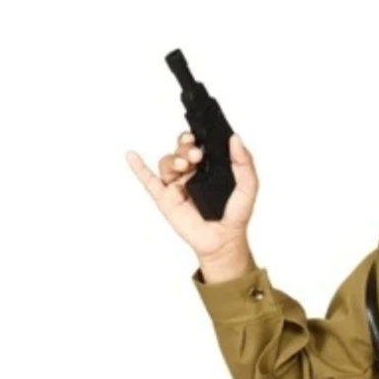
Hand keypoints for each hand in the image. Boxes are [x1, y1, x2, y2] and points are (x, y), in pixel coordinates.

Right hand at [124, 130, 258, 262]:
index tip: (197, 137)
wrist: (223, 241)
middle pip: (180, 151)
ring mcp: (176, 186)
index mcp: (208, 168)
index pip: (196, 145)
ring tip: (185, 166)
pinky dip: (138, 167)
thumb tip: (235, 138)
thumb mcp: (247, 187)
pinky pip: (148, 180)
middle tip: (196, 155)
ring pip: (167, 163)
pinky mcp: (165, 198)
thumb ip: (244, 163)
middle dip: (185, 147)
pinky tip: (131, 155)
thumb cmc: (236, 216)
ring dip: (173, 159)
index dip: (194, 138)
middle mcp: (190, 174)